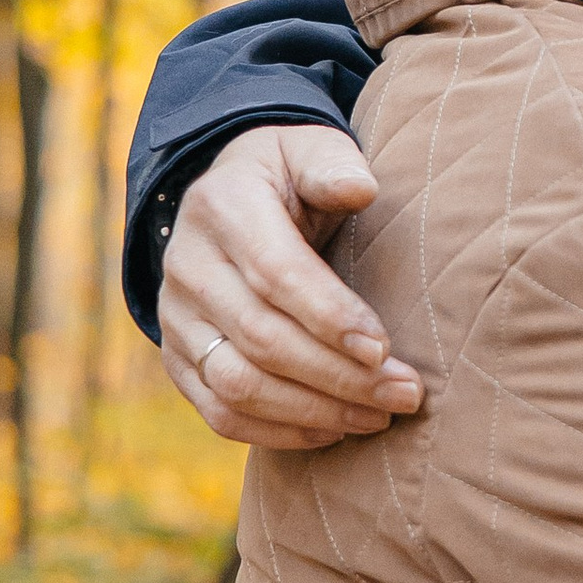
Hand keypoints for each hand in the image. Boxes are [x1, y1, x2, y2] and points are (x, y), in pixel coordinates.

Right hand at [158, 124, 421, 448]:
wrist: (224, 205)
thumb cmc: (288, 179)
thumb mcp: (308, 149)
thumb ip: (333, 164)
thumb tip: (361, 189)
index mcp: (223, 207)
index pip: (275, 273)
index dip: (330, 316)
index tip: (383, 348)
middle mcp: (187, 265)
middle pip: (261, 338)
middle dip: (339, 375)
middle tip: (405, 393)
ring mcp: (176, 318)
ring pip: (237, 384)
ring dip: (314, 411)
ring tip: (379, 417)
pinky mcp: (177, 359)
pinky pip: (220, 412)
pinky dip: (277, 433)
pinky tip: (334, 430)